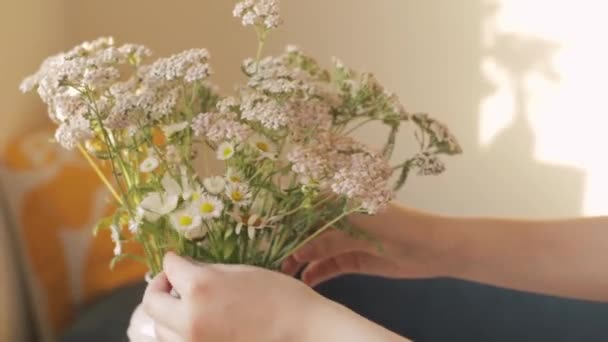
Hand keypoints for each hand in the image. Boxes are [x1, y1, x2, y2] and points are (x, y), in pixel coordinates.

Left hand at [143, 252, 326, 341]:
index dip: (172, 260)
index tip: (174, 259)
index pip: (170, 268)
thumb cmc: (280, 296)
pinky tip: (197, 324)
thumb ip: (209, 271)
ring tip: (184, 306)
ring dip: (167, 314)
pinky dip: (179, 333)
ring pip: (160, 329)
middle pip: (151, 303)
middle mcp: (189, 319)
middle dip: (158, 288)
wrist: (303, 332)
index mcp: (200, 288)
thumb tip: (188, 270)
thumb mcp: (244, 272)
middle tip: (170, 283)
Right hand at [282, 203, 448, 286]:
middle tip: (273, 258)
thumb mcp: (359, 219)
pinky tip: (306, 281)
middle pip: (309, 232)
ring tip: (286, 273)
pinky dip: (318, 273)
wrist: (430, 247)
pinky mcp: (355, 259)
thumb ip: (327, 227)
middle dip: (291, 243)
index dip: (288, 219)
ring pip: (317, 251)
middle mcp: (341, 219)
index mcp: (341, 202)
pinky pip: (330, 266)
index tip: (267, 229)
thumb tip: (297, 236)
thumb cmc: (394, 224)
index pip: (306, 208)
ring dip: (302, 260)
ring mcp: (347, 240)